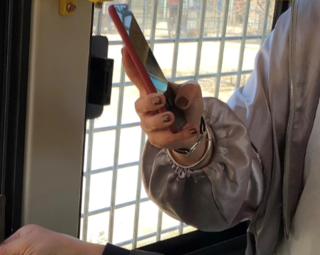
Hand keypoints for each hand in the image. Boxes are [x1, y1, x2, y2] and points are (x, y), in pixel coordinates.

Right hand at [122, 48, 205, 164]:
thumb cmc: (186, 106)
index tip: (126, 50)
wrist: (193, 129)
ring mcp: (150, 124)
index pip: (137, 76)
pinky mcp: (158, 139)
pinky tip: (191, 129)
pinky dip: (179, 134)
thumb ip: (189, 89)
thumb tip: (180, 101)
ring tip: (172, 117)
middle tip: (160, 99)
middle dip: (148, 102)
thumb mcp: (193, 92)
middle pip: (139, 104)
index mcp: (152, 91)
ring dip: (160, 120)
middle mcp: (147, 108)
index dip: (130, 64)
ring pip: (148, 123)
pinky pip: (164, 138)